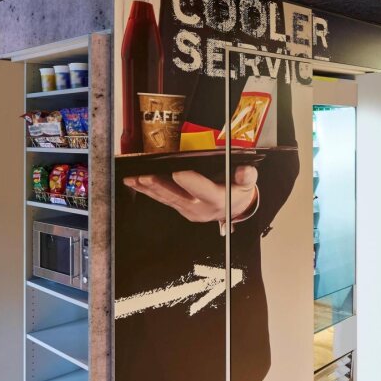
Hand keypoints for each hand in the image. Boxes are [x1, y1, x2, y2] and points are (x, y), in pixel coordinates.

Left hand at [123, 166, 257, 222]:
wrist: (233, 209)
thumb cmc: (237, 193)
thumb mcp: (247, 185)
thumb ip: (247, 177)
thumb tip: (245, 170)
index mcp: (216, 199)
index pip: (203, 190)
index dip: (190, 181)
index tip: (178, 172)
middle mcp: (199, 207)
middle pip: (177, 196)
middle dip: (160, 186)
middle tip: (145, 176)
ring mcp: (187, 210)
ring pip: (165, 199)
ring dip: (148, 189)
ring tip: (133, 179)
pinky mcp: (179, 208)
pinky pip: (162, 200)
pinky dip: (148, 191)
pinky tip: (136, 183)